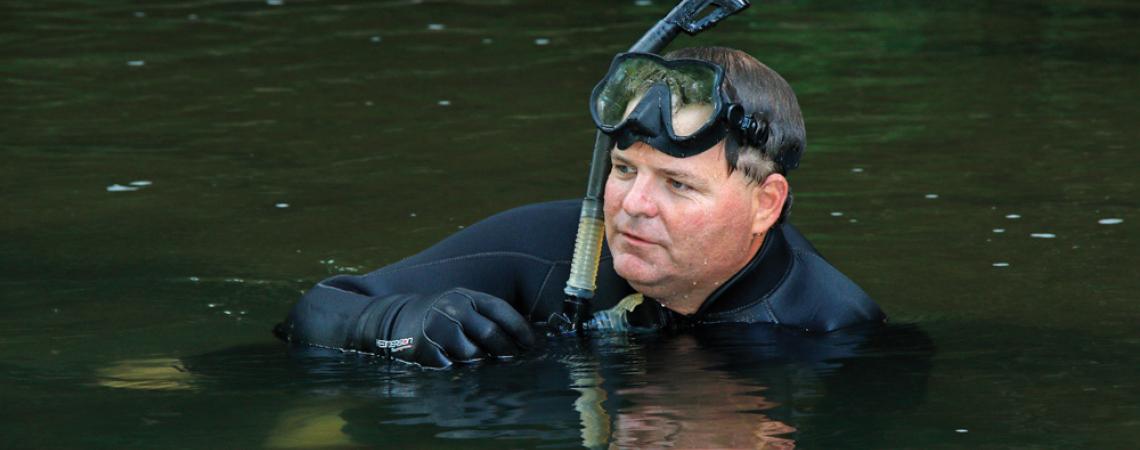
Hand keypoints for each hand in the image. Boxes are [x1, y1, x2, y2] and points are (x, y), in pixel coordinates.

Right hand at [374, 288, 535, 368]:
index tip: (531, 344)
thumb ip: (486, 316)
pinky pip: (454, 366)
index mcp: (466, 296)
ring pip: (475, 354)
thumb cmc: (439, 315)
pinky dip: (463, 371)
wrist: (394, 320)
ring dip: (485, 364)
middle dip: (507, 350)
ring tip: (489, 366)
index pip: (500, 310)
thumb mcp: (461, 304)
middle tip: (514, 361)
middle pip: (491, 333)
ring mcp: (438, 329)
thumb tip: (521, 339)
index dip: (520, 328)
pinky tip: (466, 372)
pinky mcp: (425, 350)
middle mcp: (453, 309)